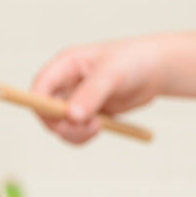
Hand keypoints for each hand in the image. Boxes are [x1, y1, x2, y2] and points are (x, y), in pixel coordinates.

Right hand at [31, 35, 162, 143]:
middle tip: (89, 127)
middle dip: (63, 124)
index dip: (41, 106)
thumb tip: (72, 116)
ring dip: (75, 133)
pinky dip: (85, 136)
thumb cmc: (134, 61)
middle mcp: (65, 83)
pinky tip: (105, 126)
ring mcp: (75, 99)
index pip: (39, 87)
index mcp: (65, 65)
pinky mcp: (87, 113)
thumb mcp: (112, 74)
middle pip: (46, 112)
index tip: (60, 120)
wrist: (156, 70)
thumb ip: (91, 94)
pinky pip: (75, 131)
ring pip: (59, 126)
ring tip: (100, 126)